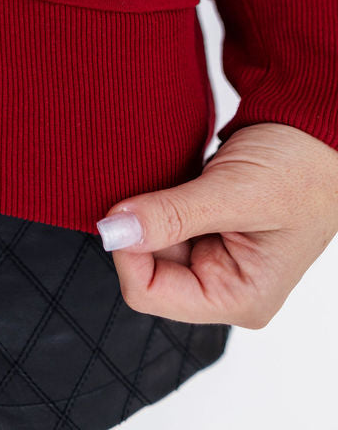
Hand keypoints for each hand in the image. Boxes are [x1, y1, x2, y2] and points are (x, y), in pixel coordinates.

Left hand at [96, 122, 337, 327]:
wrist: (317, 133)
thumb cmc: (300, 168)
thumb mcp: (236, 192)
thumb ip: (173, 215)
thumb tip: (113, 229)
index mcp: (238, 298)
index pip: (150, 293)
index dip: (127, 250)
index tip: (120, 207)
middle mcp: (224, 286)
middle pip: (147, 268)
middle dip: (140, 227)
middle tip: (154, 183)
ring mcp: (215, 258)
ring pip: (150, 241)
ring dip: (149, 209)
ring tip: (175, 178)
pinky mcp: (207, 230)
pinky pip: (163, 221)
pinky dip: (158, 199)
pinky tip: (174, 177)